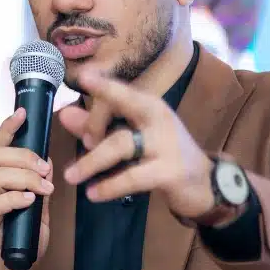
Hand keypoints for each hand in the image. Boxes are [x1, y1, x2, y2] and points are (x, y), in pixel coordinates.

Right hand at [0, 108, 54, 269]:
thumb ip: (40, 189)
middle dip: (24, 156)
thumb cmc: (20, 244)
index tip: (22, 113)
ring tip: (44, 188)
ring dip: (25, 177)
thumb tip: (48, 165)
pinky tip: (30, 202)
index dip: (8, 129)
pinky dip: (15, 198)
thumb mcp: (38, 211)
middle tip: (46, 170)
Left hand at [61, 67, 213, 220]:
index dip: (102, 85)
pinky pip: (132, 177)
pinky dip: (110, 185)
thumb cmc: (164, 155)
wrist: (205, 183)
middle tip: (79, 142)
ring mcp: (166, 144)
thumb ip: (98, 126)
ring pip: (121, 144)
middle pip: (122, 107)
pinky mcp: (169, 172)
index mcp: (150, 106)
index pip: (123, 90)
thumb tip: (64, 114)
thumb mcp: (132, 137)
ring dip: (92, 161)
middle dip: (93, 122)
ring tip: (71, 176)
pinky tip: (94, 193)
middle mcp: (159, 118)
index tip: (84, 76)